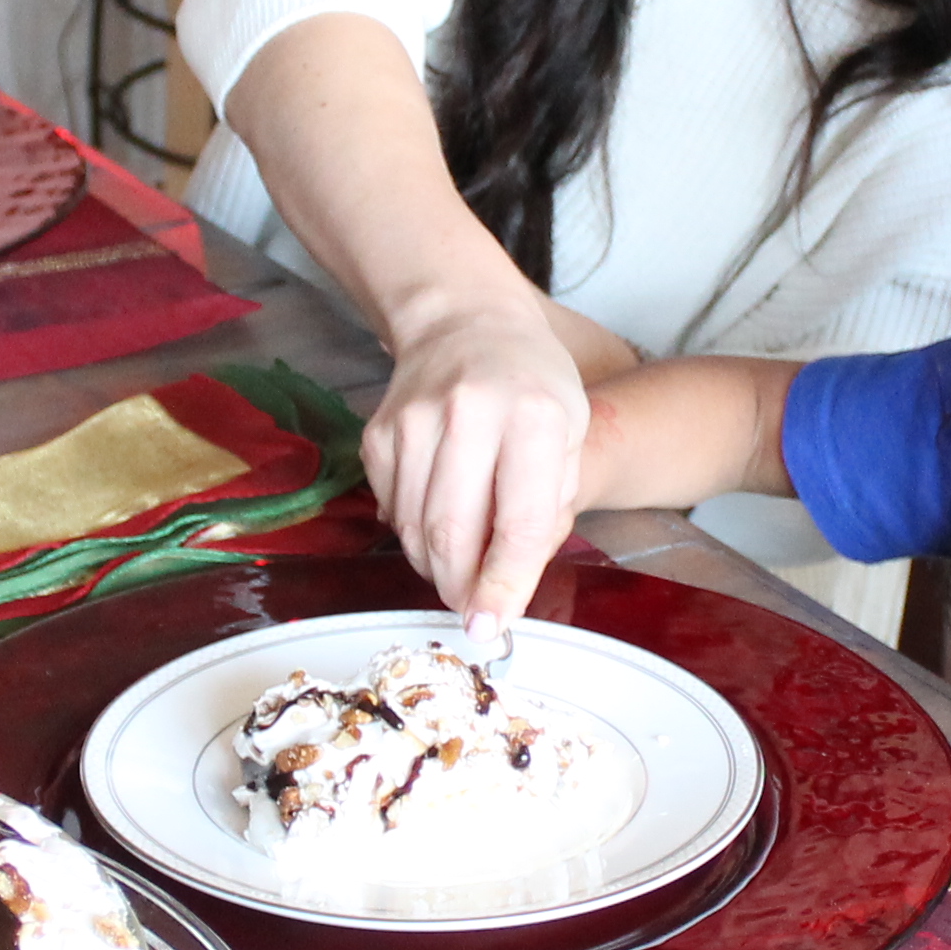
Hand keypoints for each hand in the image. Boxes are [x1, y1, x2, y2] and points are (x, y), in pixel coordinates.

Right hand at [364, 296, 591, 625]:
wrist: (466, 323)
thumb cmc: (532, 384)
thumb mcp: (571, 436)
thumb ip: (550, 512)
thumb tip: (507, 589)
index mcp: (534, 414)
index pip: (519, 522)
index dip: (505, 584)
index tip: (493, 626)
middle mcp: (469, 412)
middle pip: (453, 532)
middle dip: (461, 587)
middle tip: (472, 611)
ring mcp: (414, 419)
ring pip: (413, 528)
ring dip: (435, 565)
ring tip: (459, 566)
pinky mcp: (379, 431)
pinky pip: (389, 508)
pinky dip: (411, 532)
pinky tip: (435, 520)